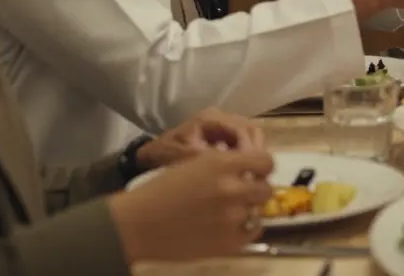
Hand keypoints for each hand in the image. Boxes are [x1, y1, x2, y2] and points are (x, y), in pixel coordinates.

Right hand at [109, 149, 274, 262]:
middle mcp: (233, 188)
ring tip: (232, 210)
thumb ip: (223, 164)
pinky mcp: (229, 242)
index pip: (266, 161)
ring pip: (260, 210)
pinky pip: (253, 232)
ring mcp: (233, 217)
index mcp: (222, 164)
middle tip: (243, 192)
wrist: (137, 224)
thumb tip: (246, 166)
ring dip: (249, 209)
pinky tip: (230, 226)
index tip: (255, 171)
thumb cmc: (160, 190)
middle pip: (266, 188)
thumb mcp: (194, 163)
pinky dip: (246, 228)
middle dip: (256, 188)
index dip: (261, 166)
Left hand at [135, 107, 265, 170]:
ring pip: (251, 136)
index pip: (243, 130)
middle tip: (255, 176)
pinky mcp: (222, 133)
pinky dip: (247, 155)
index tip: (251, 172)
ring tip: (250, 175)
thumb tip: (238, 168)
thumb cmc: (165, 155)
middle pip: (251, 131)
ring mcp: (222, 124)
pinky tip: (242, 172)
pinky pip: (243, 141)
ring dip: (253, 155)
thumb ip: (211, 159)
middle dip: (256, 153)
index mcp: (210, 118)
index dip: (251, 152)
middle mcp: (220, 117)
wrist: (151, 154)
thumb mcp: (185, 158)